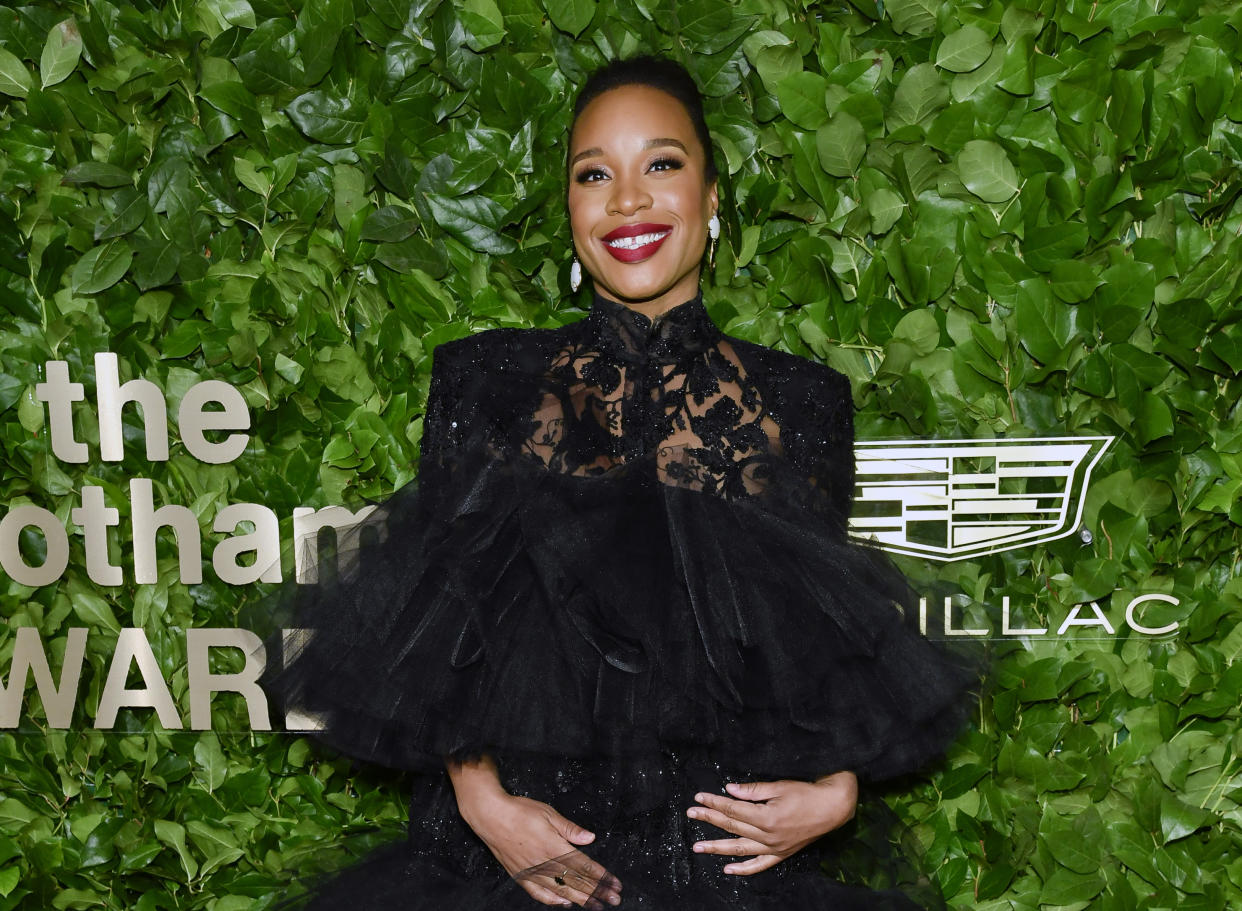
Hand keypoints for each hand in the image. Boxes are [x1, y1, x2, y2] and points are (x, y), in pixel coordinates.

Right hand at [457, 789, 622, 908]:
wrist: (490, 816)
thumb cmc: (519, 811)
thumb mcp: (548, 813)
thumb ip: (570, 829)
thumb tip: (590, 838)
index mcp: (553, 846)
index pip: (583, 866)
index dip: (601, 876)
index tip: (615, 884)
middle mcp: (544, 863)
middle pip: (575, 881)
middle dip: (597, 891)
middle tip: (614, 900)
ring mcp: (532, 872)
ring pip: (560, 890)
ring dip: (580, 899)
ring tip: (596, 906)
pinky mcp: (521, 876)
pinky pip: (539, 894)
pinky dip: (553, 901)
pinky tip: (565, 903)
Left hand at [685, 770, 858, 875]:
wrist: (833, 808)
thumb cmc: (807, 793)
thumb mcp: (779, 786)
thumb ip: (752, 790)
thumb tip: (729, 790)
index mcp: (766, 817)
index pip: (733, 809)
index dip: (714, 803)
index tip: (698, 798)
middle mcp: (769, 836)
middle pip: (732, 826)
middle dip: (709, 819)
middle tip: (691, 814)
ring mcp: (775, 847)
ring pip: (740, 848)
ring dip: (717, 848)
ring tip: (698, 847)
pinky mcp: (782, 854)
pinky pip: (760, 865)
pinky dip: (743, 869)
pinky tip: (728, 869)